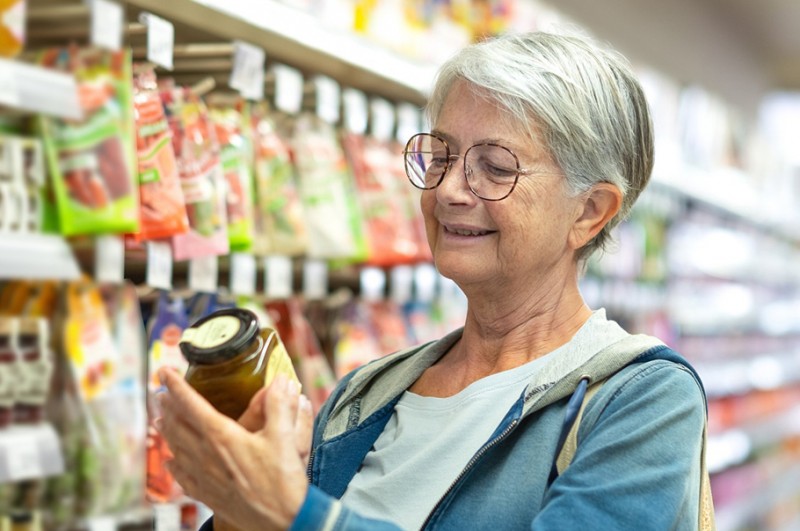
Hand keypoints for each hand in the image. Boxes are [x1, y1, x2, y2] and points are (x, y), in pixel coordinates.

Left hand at [156, 369, 312, 530]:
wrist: (284, 519)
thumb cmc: (283, 480)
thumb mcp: (285, 437)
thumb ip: (280, 406)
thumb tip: (281, 381)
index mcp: (222, 437)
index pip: (191, 405)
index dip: (176, 386)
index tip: (164, 371)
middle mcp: (206, 456)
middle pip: (178, 426)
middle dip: (167, 406)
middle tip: (161, 392)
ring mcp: (205, 477)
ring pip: (176, 449)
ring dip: (166, 432)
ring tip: (159, 421)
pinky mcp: (209, 495)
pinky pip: (183, 477)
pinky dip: (174, 465)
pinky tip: (171, 462)